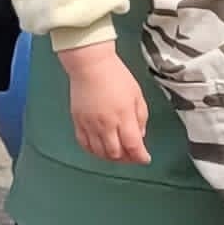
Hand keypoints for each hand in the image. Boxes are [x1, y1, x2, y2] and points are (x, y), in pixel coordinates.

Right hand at [60, 43, 151, 162]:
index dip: (140, 157)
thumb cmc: (115, 75)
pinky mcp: (78, 122)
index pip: (133, 146)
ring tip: (118, 153)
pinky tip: (100, 148)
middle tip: (132, 156)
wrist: (91, 65)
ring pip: (100, 153)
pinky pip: (84, 144)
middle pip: (116, 154)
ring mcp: (90, 125)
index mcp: (124, 116)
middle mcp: (106, 124)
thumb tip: (140, 135)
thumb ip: (141, 117)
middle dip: (127, 159)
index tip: (145, 158)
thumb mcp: (137, 95)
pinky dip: (93, 151)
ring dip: (110, 157)